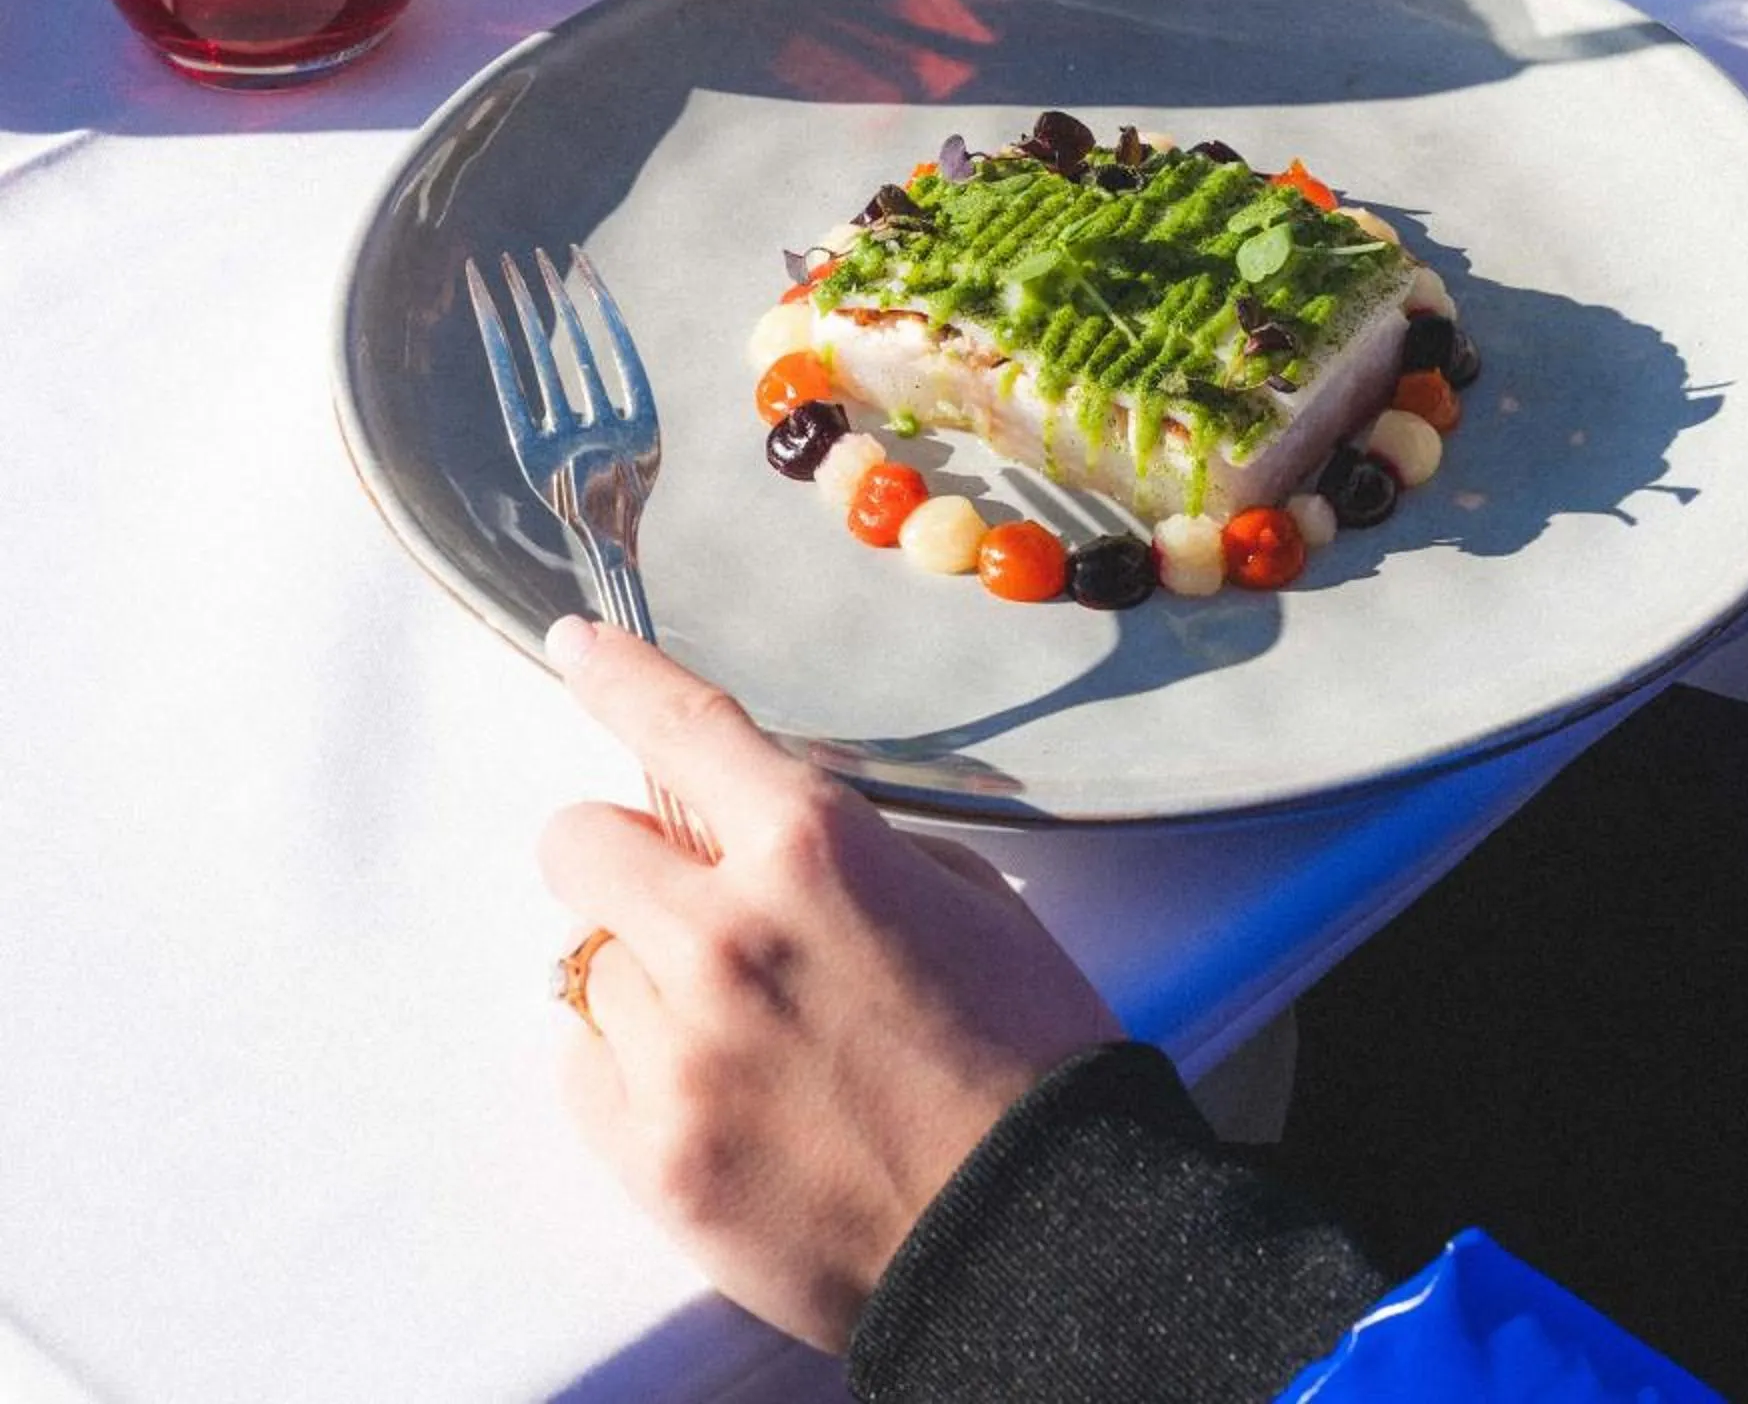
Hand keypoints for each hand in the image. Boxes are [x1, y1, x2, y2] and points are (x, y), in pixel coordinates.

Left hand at [536, 617, 1120, 1348]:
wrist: (1035, 1237)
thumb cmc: (1025, 1052)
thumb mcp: (959, 898)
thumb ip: (839, 849)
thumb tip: (752, 831)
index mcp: (813, 849)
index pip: (679, 727)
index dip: (616, 675)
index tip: (574, 648)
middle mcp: (726, 933)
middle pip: (580, 843)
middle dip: (622, 857)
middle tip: (682, 902)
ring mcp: (679, 1052)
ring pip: (586, 965)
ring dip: (643, 977)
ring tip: (734, 1032)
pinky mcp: (654, 1157)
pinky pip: (584, 1072)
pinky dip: (631, 1069)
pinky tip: (711, 1094)